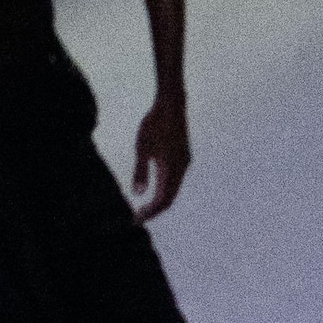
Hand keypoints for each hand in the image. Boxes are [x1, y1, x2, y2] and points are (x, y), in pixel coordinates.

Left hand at [129, 95, 191, 220]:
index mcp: (172, 168)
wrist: (171, 104)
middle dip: (154, 209)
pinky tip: (154, 187)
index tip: (137, 219)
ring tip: (144, 206)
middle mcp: (181, 168)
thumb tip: (138, 194)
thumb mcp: (142, 148)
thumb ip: (141, 171)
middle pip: (170, 197)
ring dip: (160, 199)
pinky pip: (175, 180)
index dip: (151, 212)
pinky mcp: (183, 157)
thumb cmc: (154, 124)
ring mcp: (184, 162)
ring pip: (174, 189)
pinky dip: (165, 189)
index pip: (163, 199)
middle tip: (138, 216)